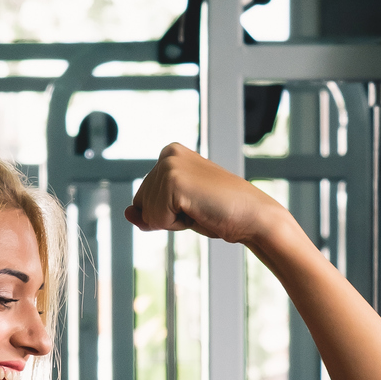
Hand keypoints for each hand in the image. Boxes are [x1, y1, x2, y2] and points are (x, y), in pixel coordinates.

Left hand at [124, 143, 289, 245]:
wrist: (253, 217)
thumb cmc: (218, 212)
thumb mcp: (176, 209)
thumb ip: (148, 210)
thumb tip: (127, 213)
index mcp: (169, 154)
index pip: (142, 198)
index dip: (165, 211)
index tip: (194, 203)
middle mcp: (167, 154)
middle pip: (140, 204)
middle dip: (166, 216)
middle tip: (199, 207)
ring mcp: (169, 166)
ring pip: (146, 214)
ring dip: (172, 221)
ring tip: (200, 208)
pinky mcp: (173, 182)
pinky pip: (156, 220)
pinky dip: (175, 225)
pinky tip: (198, 211)